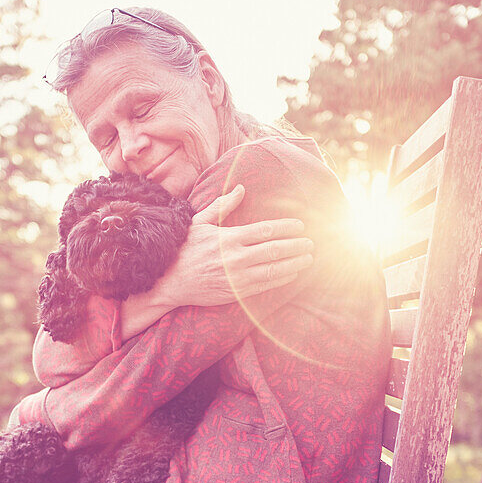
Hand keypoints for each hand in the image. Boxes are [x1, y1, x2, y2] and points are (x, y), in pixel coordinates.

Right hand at [118, 185, 313, 339]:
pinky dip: (282, 279)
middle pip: (275, 250)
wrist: (169, 282)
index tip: (300, 225)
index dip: (286, 227)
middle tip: (311, 242)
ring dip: (295, 263)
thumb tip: (240, 189)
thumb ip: (222, 206)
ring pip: (274, 270)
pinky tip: (292, 274)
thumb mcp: (199, 223)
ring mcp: (237, 278)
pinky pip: (265, 286)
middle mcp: (235, 258)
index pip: (265, 230)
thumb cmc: (184, 250)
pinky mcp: (236, 293)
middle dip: (297, 245)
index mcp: (228, 238)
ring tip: (308, 258)